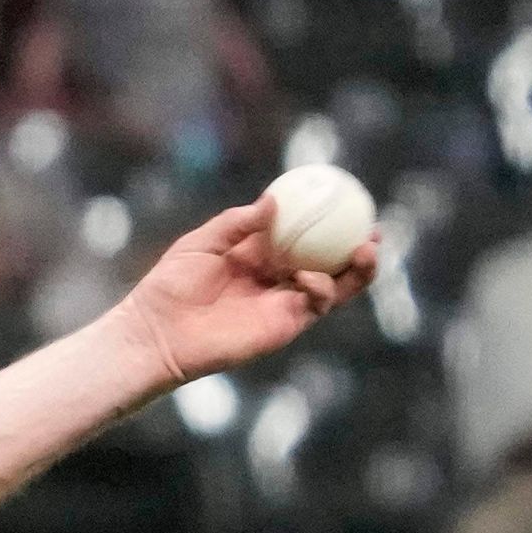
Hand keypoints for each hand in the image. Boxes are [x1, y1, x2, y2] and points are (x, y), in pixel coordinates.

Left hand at [114, 197, 373, 386]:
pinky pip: (315, 305)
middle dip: (358, 248)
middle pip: (330, 261)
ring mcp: (283, 304)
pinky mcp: (282, 326)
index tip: (349, 200)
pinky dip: (322, 288)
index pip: (303, 235)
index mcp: (260, 256)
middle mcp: (278, 279)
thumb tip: (274, 199)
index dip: (328, 221)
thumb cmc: (169, 286)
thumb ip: (238, 222)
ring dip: (357, 270)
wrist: (157, 332)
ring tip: (366, 249)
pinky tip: (309, 277)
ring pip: (334, 286)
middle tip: (375, 229)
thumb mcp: (203, 242)